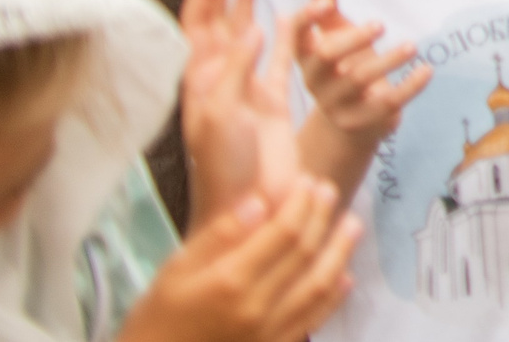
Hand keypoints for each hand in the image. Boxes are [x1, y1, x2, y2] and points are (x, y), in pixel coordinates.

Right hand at [117, 177, 359, 341]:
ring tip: (352, 225)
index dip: (300, 203)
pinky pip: (312, 321)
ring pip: (318, 286)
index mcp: (229, 281)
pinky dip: (333, 297)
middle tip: (330, 190)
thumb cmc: (156, 318)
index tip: (308, 181)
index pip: (281, 232)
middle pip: (303, 254)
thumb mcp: (174, 270)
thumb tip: (259, 201)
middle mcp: (255, 307)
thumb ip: (219, 236)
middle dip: (321, 217)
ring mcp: (267, 333)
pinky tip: (345, 277)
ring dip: (339, 252)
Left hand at [179, 0, 301, 223]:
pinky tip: (293, 14)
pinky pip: (282, 58)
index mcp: (200, 80)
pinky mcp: (275, 101)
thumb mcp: (220, 116)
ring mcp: (247, 88)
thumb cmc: (223, 167)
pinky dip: (288, 34)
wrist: (248, 208)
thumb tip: (253, 28)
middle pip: (220, 21)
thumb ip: (235, 71)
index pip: (197, 23)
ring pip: (249, 34)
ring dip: (252, 3)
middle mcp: (221, 79)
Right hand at [293, 0, 429, 148]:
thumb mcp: (336, 42)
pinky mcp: (360, 121)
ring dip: (388, 61)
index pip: (296, 35)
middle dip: (352, 39)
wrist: (353, 123)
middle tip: (380, 24)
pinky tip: (427, 70)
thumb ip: (328, 16)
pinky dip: (409, 87)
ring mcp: (335, 104)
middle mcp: (315, 81)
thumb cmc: (345, 70)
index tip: (327, 3)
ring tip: (413, 45)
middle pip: (327, 57)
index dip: (306, 18)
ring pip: (359, 80)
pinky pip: (387, 103)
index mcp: (307, 57)